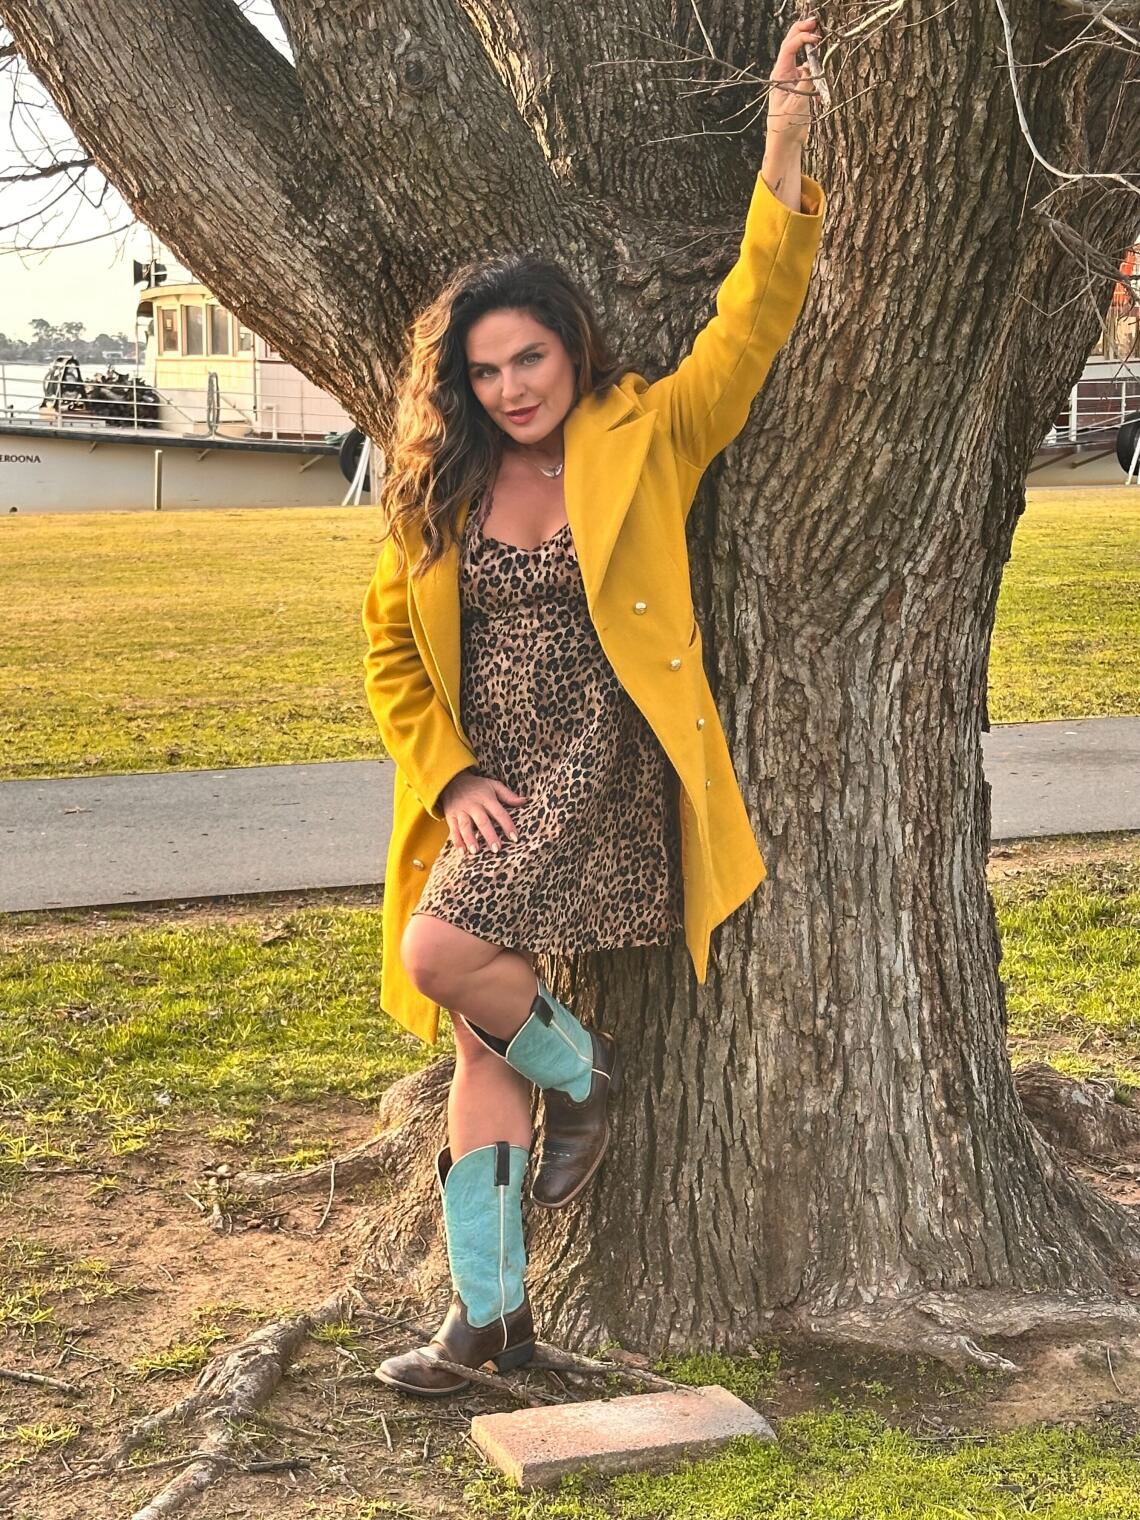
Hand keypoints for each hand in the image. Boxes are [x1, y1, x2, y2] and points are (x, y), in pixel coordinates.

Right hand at [441, 769, 528, 854]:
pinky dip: (456, 841)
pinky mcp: (450, 816)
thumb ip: (508, 795)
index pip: (499, 813)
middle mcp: (473, 805)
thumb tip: (524, 801)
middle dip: (489, 835)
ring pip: (465, 826)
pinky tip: (462, 852)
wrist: (451, 780)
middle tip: (496, 849)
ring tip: (476, 851)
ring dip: (470, 839)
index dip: (507, 825)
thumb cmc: (476, 786)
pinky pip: (453, 829)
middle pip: (482, 821)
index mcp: (486, 798)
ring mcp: (461, 811)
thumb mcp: (493, 785)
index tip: (514, 838)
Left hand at [765, 12, 821, 150]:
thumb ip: (804, 84)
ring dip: (808, 45)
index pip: (789, 48)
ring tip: (818, 36)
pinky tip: (819, 76)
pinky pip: (807, 71)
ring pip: (799, 55)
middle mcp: (783, 74)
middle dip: (801, 30)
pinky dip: (814, 68)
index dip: (802, 38)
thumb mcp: (796, 104)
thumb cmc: (785, 126)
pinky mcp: (798, 86)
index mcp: (779, 75)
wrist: (784, 143)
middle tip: (815, 20)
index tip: (816, 37)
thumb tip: (809, 67)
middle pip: (790, 44)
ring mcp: (790, 79)